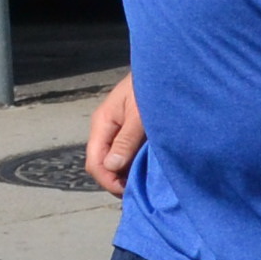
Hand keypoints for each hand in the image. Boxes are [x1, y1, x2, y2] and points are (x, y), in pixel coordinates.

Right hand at [85, 72, 144, 195]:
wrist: (165, 67)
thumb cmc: (151, 86)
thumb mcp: (140, 114)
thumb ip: (126, 140)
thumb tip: (112, 167)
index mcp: (102, 123)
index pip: (95, 162)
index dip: (108, 181)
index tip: (128, 192)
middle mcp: (107, 128)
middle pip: (103, 164)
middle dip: (117, 181)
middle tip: (139, 192)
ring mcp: (118, 130)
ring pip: (115, 160)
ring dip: (126, 174)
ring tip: (145, 184)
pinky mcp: (131, 130)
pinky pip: (127, 153)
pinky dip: (134, 165)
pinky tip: (148, 171)